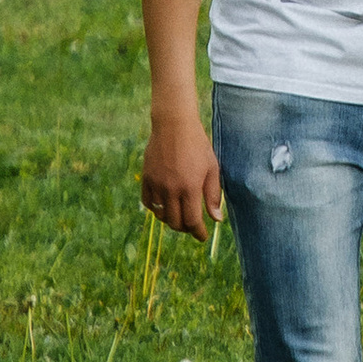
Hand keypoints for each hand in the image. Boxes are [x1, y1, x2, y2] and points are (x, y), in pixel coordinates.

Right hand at [141, 108, 223, 239]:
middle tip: (192, 225)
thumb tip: (216, 220)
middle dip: (185, 228)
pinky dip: (156, 209)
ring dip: (171, 219)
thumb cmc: (198, 145)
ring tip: (179, 215)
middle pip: (175, 222)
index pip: (192, 221)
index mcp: (190, 187)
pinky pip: (148, 202)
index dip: (198, 232)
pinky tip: (164, 206)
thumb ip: (213, 195)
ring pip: (160, 215)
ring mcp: (156, 184)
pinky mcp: (146, 178)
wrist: (174, 125)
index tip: (202, 236)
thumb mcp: (212, 168)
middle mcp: (171, 189)